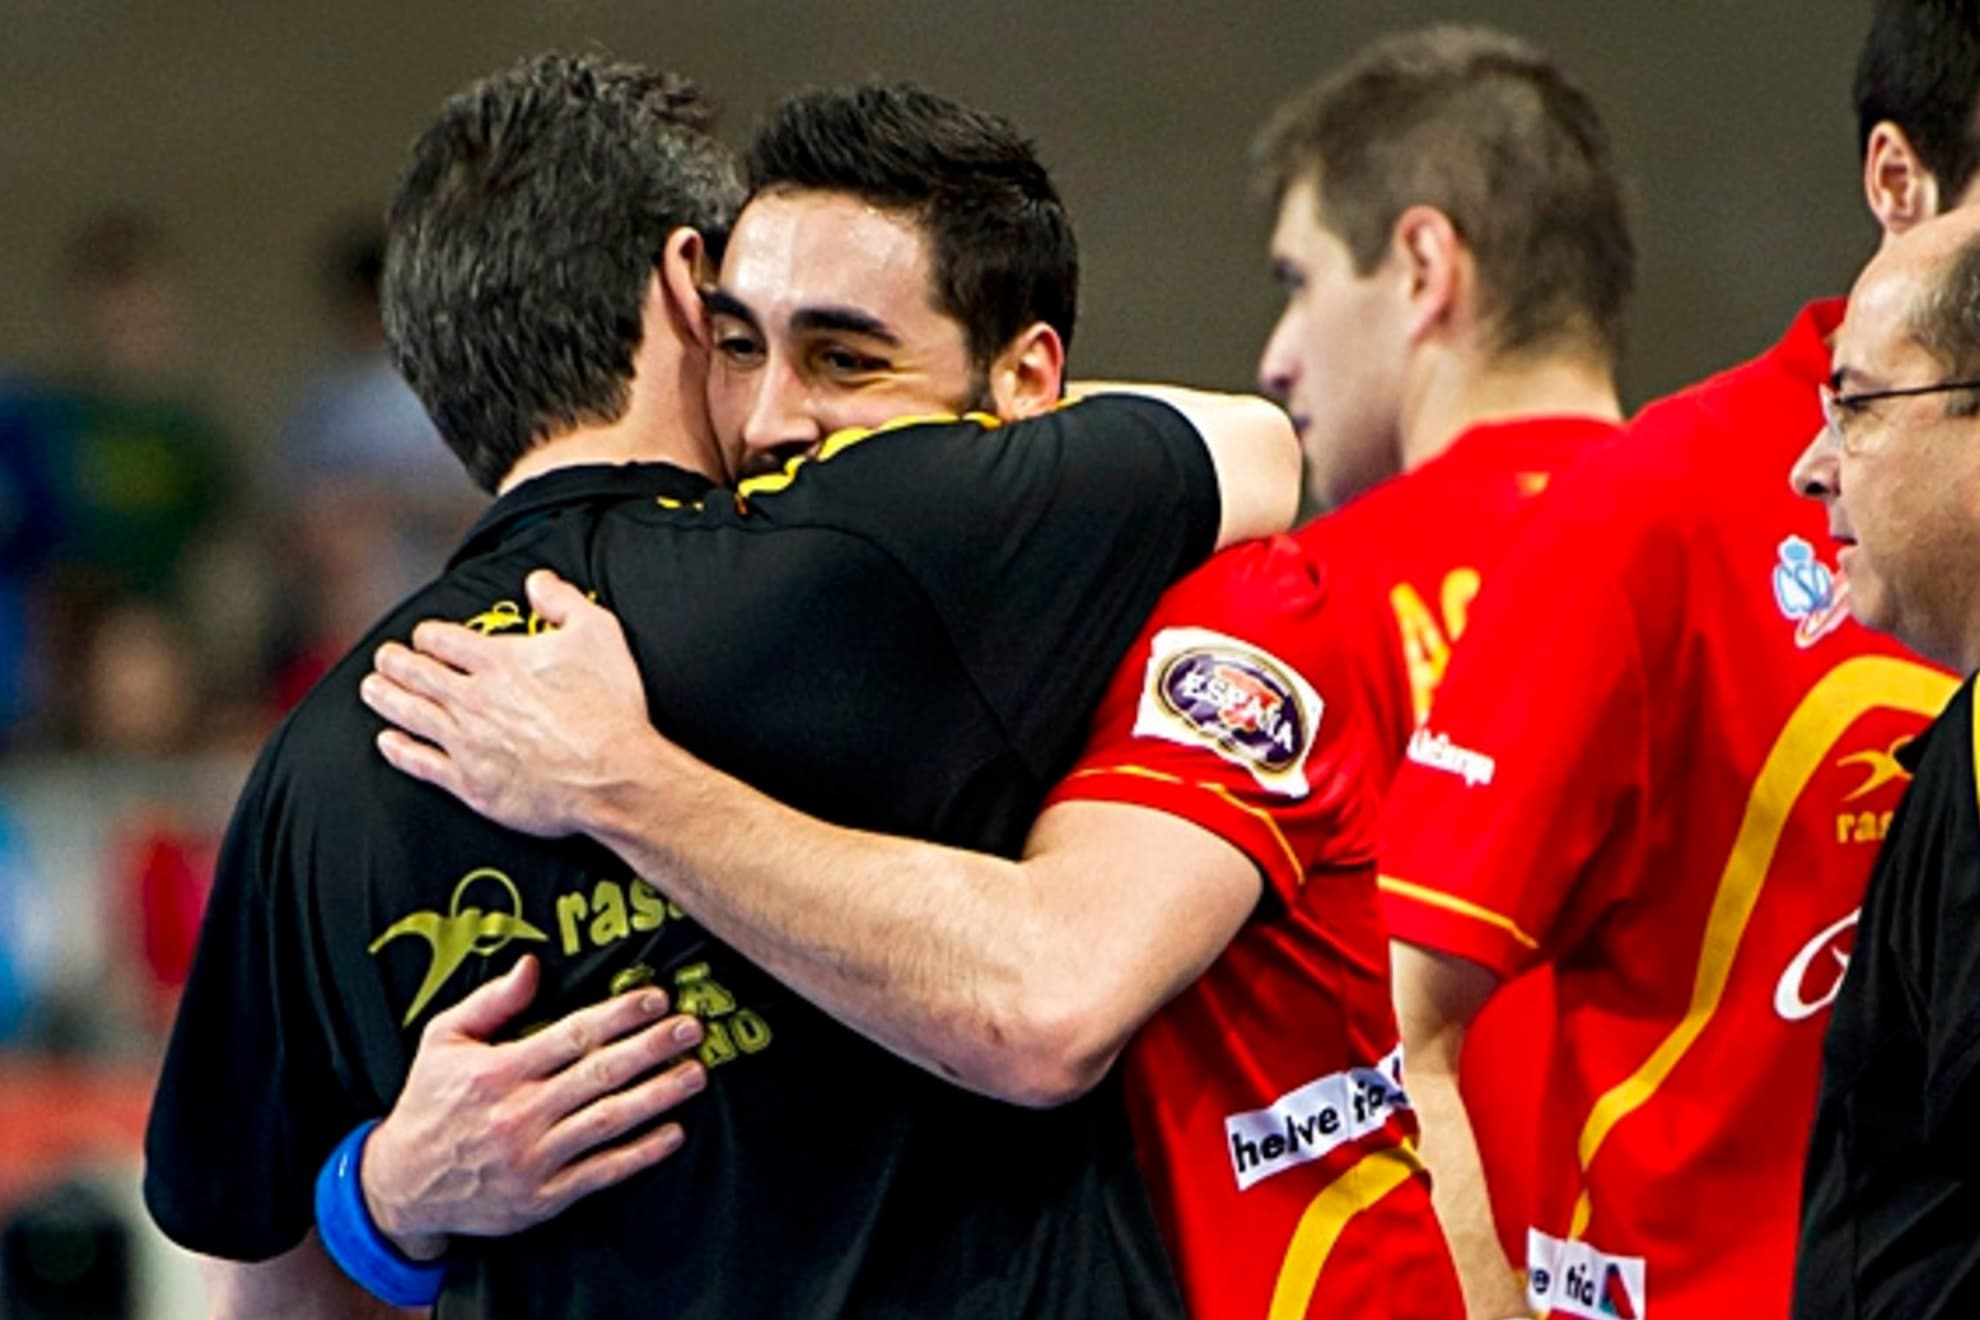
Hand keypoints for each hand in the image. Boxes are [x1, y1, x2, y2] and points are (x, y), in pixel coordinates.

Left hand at [360, 569, 651, 836]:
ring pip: (411, 714)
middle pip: (419, 674)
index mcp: (499, 661)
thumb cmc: (608, 707)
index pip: (445, 640)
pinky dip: (399, 750)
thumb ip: (563, 601)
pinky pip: (421, 763)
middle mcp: (474, 699)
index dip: (429, 635)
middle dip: (397, 662)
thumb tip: (538, 582)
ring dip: (387, 698)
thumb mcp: (599, 634)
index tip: (425, 637)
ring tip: (372, 688)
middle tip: (385, 658)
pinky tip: (388, 742)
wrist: (612, 776)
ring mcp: (467, 742)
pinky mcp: (471, 783)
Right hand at [361, 955, 705, 1256]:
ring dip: (658, 1096)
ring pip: (607, 1122)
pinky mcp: (542, 1197)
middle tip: (693, 1028)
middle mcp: (518, 1114)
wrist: (401, 1185)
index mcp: (497, 1071)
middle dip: (652, 1048)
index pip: (572, 1036)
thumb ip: (490, 1001)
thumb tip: (533, 964)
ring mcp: (532, 1158)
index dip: (619, 1016)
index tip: (656, 999)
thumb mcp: (442, 1040)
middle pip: (599, 1075)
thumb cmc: (429, 1102)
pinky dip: (640, 1154)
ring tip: (695, 1074)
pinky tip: (673, 1134)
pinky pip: (601, 1173)